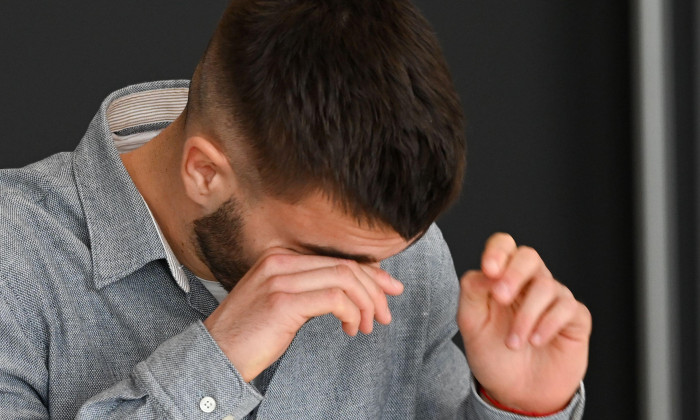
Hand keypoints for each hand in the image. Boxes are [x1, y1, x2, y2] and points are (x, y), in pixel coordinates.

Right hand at [203, 248, 403, 381]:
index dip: (370, 273)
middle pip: (346, 266)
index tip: (389, 289)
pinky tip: (350, 329)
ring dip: (366, 304)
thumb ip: (310, 289)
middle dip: (375, 290)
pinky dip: (351, 314)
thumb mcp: (281, 301)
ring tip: (367, 327)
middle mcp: (281, 262)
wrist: (216, 354)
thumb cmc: (250, 333)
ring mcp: (281, 280)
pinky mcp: (283, 302)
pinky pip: (335, 299)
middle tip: (384, 315)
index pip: (337, 258)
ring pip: (345, 279)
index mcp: (280, 258)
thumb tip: (352, 291)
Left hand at [457, 233, 590, 412]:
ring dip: (526, 316)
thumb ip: (472, 292)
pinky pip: (568, 308)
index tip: (488, 270)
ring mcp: (554, 299)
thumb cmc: (494, 355)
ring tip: (514, 342)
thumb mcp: (471, 324)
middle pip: (529, 256)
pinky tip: (536, 341)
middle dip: (513, 274)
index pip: (504, 246)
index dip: (498, 251)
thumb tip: (483, 272)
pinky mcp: (574, 318)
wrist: (516, 394)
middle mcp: (530, 284)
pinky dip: (548, 324)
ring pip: (546, 286)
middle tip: (500, 298)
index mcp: (502, 279)